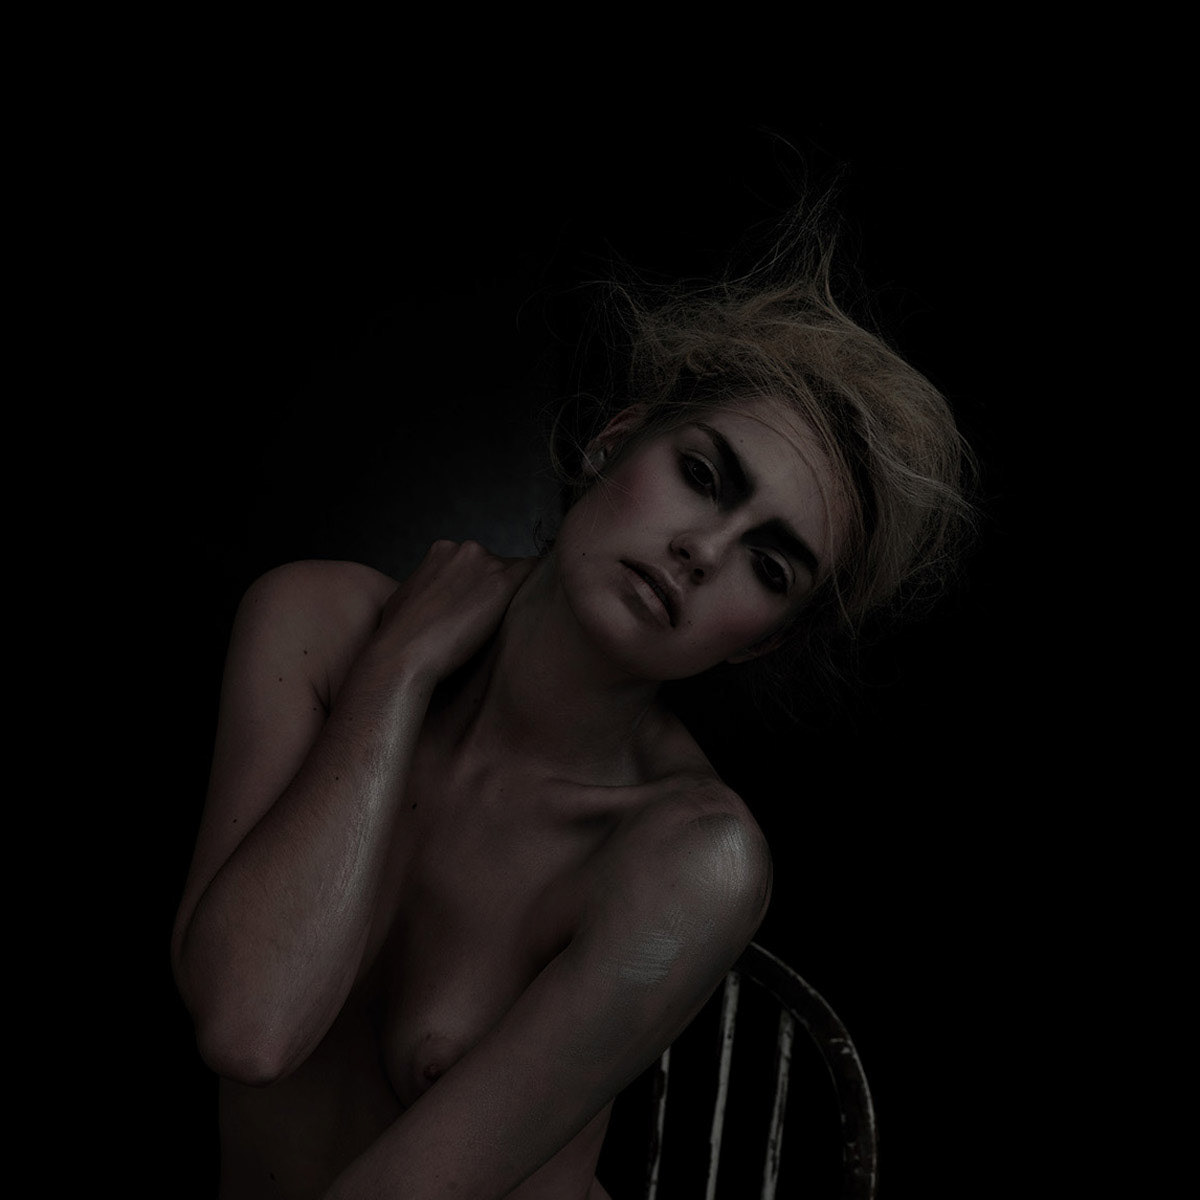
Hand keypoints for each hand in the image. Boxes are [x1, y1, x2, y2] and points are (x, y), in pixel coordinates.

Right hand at [373, 541, 535, 682]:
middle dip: (495, 588)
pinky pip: (532, 573)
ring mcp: (486, 564)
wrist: (403, 652)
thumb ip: (425, 586)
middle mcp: (465, 550)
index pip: (474, 560)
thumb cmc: (397, 634)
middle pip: (496, 563)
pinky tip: (535, 604)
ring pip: (516, 570)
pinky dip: (536, 586)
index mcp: (442, 550)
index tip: (476, 606)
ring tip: (509, 620)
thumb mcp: (404, 597)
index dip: (478, 584)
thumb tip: (429, 597)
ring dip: (512, 593)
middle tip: (491, 618)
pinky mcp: (502, 584)